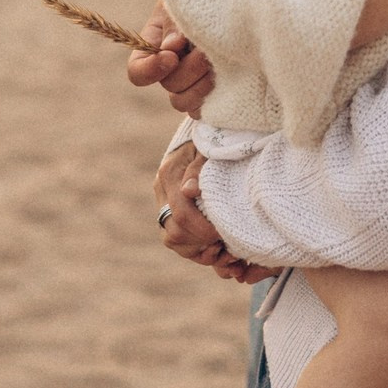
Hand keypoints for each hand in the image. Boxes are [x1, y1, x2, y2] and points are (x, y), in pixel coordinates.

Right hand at [127, 0, 214, 117]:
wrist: (219, 1)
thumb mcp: (179, 4)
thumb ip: (173, 24)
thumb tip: (172, 46)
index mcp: (152, 50)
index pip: (137, 73)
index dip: (151, 70)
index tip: (171, 56)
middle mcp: (167, 71)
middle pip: (169, 85)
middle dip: (189, 69)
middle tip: (205, 52)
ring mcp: (188, 83)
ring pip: (184, 102)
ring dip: (202, 85)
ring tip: (217, 64)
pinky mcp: (209, 90)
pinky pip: (205, 108)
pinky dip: (213, 97)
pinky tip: (225, 76)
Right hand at [153, 144, 227, 263]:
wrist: (201, 137)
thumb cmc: (212, 141)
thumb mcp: (209, 148)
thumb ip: (200, 167)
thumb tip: (189, 190)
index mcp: (169, 173)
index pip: (181, 214)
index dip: (203, 229)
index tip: (225, 232)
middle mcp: (161, 190)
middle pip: (174, 233)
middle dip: (201, 243)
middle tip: (226, 243)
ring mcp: (163, 203)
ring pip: (172, 240)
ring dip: (198, 250)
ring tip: (222, 248)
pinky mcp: (169, 212)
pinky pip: (177, 242)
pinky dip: (197, 251)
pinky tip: (216, 249)